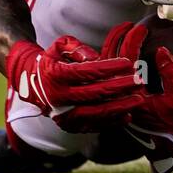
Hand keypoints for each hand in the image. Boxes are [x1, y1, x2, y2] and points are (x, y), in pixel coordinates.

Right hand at [5, 36, 143, 132]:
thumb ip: (76, 47)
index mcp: (55, 76)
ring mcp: (64, 114)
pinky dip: (113, 122)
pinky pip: (95, 126)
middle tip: (139, 80)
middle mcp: (59, 97)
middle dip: (120, 86)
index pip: (86, 72)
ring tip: (138, 98)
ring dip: (120, 106)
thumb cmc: (52, 61)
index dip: (108, 67)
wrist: (34, 85)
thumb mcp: (58, 46)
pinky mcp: (71, 126)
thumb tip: (94, 57)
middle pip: (95, 93)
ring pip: (96, 112)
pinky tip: (128, 114)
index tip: (127, 63)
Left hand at [100, 23, 172, 172]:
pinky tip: (119, 53)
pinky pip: (110, 77)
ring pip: (105, 69)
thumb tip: (162, 50)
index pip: (127, 59)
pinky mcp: (118, 101)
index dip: (133, 39)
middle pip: (108, 60)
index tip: (142, 28)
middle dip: (116, 38)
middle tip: (127, 25)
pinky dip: (112, 62)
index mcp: (133, 95)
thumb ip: (171, 73)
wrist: (171, 148)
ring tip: (122, 34)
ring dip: (112, 49)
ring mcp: (117, 100)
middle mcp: (119, 97)